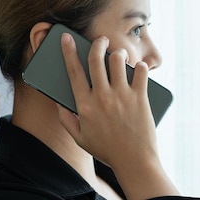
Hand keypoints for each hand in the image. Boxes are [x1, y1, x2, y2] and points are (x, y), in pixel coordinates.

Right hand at [57, 33, 176, 199]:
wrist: (134, 161)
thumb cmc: (107, 150)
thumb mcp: (80, 138)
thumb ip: (66, 119)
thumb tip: (59, 101)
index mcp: (84, 106)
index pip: (73, 71)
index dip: (68, 51)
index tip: (67, 37)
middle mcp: (102, 98)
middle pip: (96, 59)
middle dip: (98, 43)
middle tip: (101, 40)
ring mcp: (122, 96)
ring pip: (118, 60)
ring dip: (118, 53)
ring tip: (119, 55)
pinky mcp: (140, 98)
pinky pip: (140, 72)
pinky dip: (139, 66)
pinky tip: (138, 68)